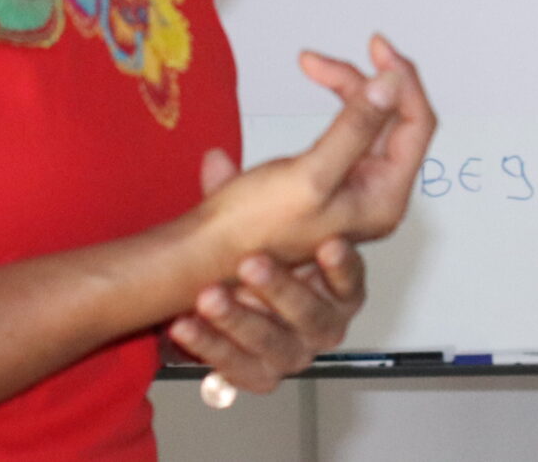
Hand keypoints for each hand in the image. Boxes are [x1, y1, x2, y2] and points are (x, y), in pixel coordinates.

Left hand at [167, 153, 366, 395]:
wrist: (231, 311)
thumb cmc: (259, 264)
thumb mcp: (259, 228)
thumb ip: (240, 196)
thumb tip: (214, 161)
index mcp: (336, 290)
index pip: (351, 282)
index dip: (342, 267)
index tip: (329, 244)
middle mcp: (321, 325)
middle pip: (314, 315)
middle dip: (282, 289)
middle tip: (252, 263)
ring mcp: (292, 354)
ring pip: (274, 344)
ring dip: (239, 320)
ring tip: (209, 296)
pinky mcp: (260, 376)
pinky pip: (236, 368)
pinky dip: (209, 348)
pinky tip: (186, 327)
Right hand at [191, 35, 436, 268]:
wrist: (205, 251)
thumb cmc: (253, 229)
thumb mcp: (310, 174)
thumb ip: (356, 127)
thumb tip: (392, 84)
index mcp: (383, 198)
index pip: (417, 125)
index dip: (402, 81)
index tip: (377, 48)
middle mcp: (375, 194)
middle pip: (391, 118)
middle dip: (362, 79)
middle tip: (326, 58)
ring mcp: (352, 186)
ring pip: (367, 119)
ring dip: (344, 86)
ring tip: (312, 64)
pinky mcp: (327, 178)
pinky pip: (345, 129)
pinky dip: (331, 102)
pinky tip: (312, 82)